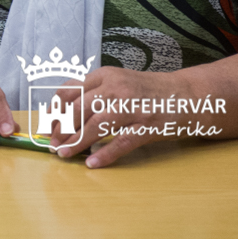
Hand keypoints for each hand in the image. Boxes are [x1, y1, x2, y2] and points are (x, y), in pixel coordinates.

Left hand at [46, 67, 195, 167]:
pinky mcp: (148, 126)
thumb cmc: (150, 91)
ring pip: (96, 126)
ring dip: (77, 142)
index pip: (70, 91)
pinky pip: (122, 142)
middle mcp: (116, 88)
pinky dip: (105, 154)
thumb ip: (93, 90)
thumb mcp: (118, 81)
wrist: (191, 95)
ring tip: (64, 154)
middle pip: (79, 110)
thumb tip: (63, 107)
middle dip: (61, 129)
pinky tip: (92, 163)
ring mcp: (133, 107)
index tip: (46, 124)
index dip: (55, 110)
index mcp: (105, 75)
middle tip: (52, 143)